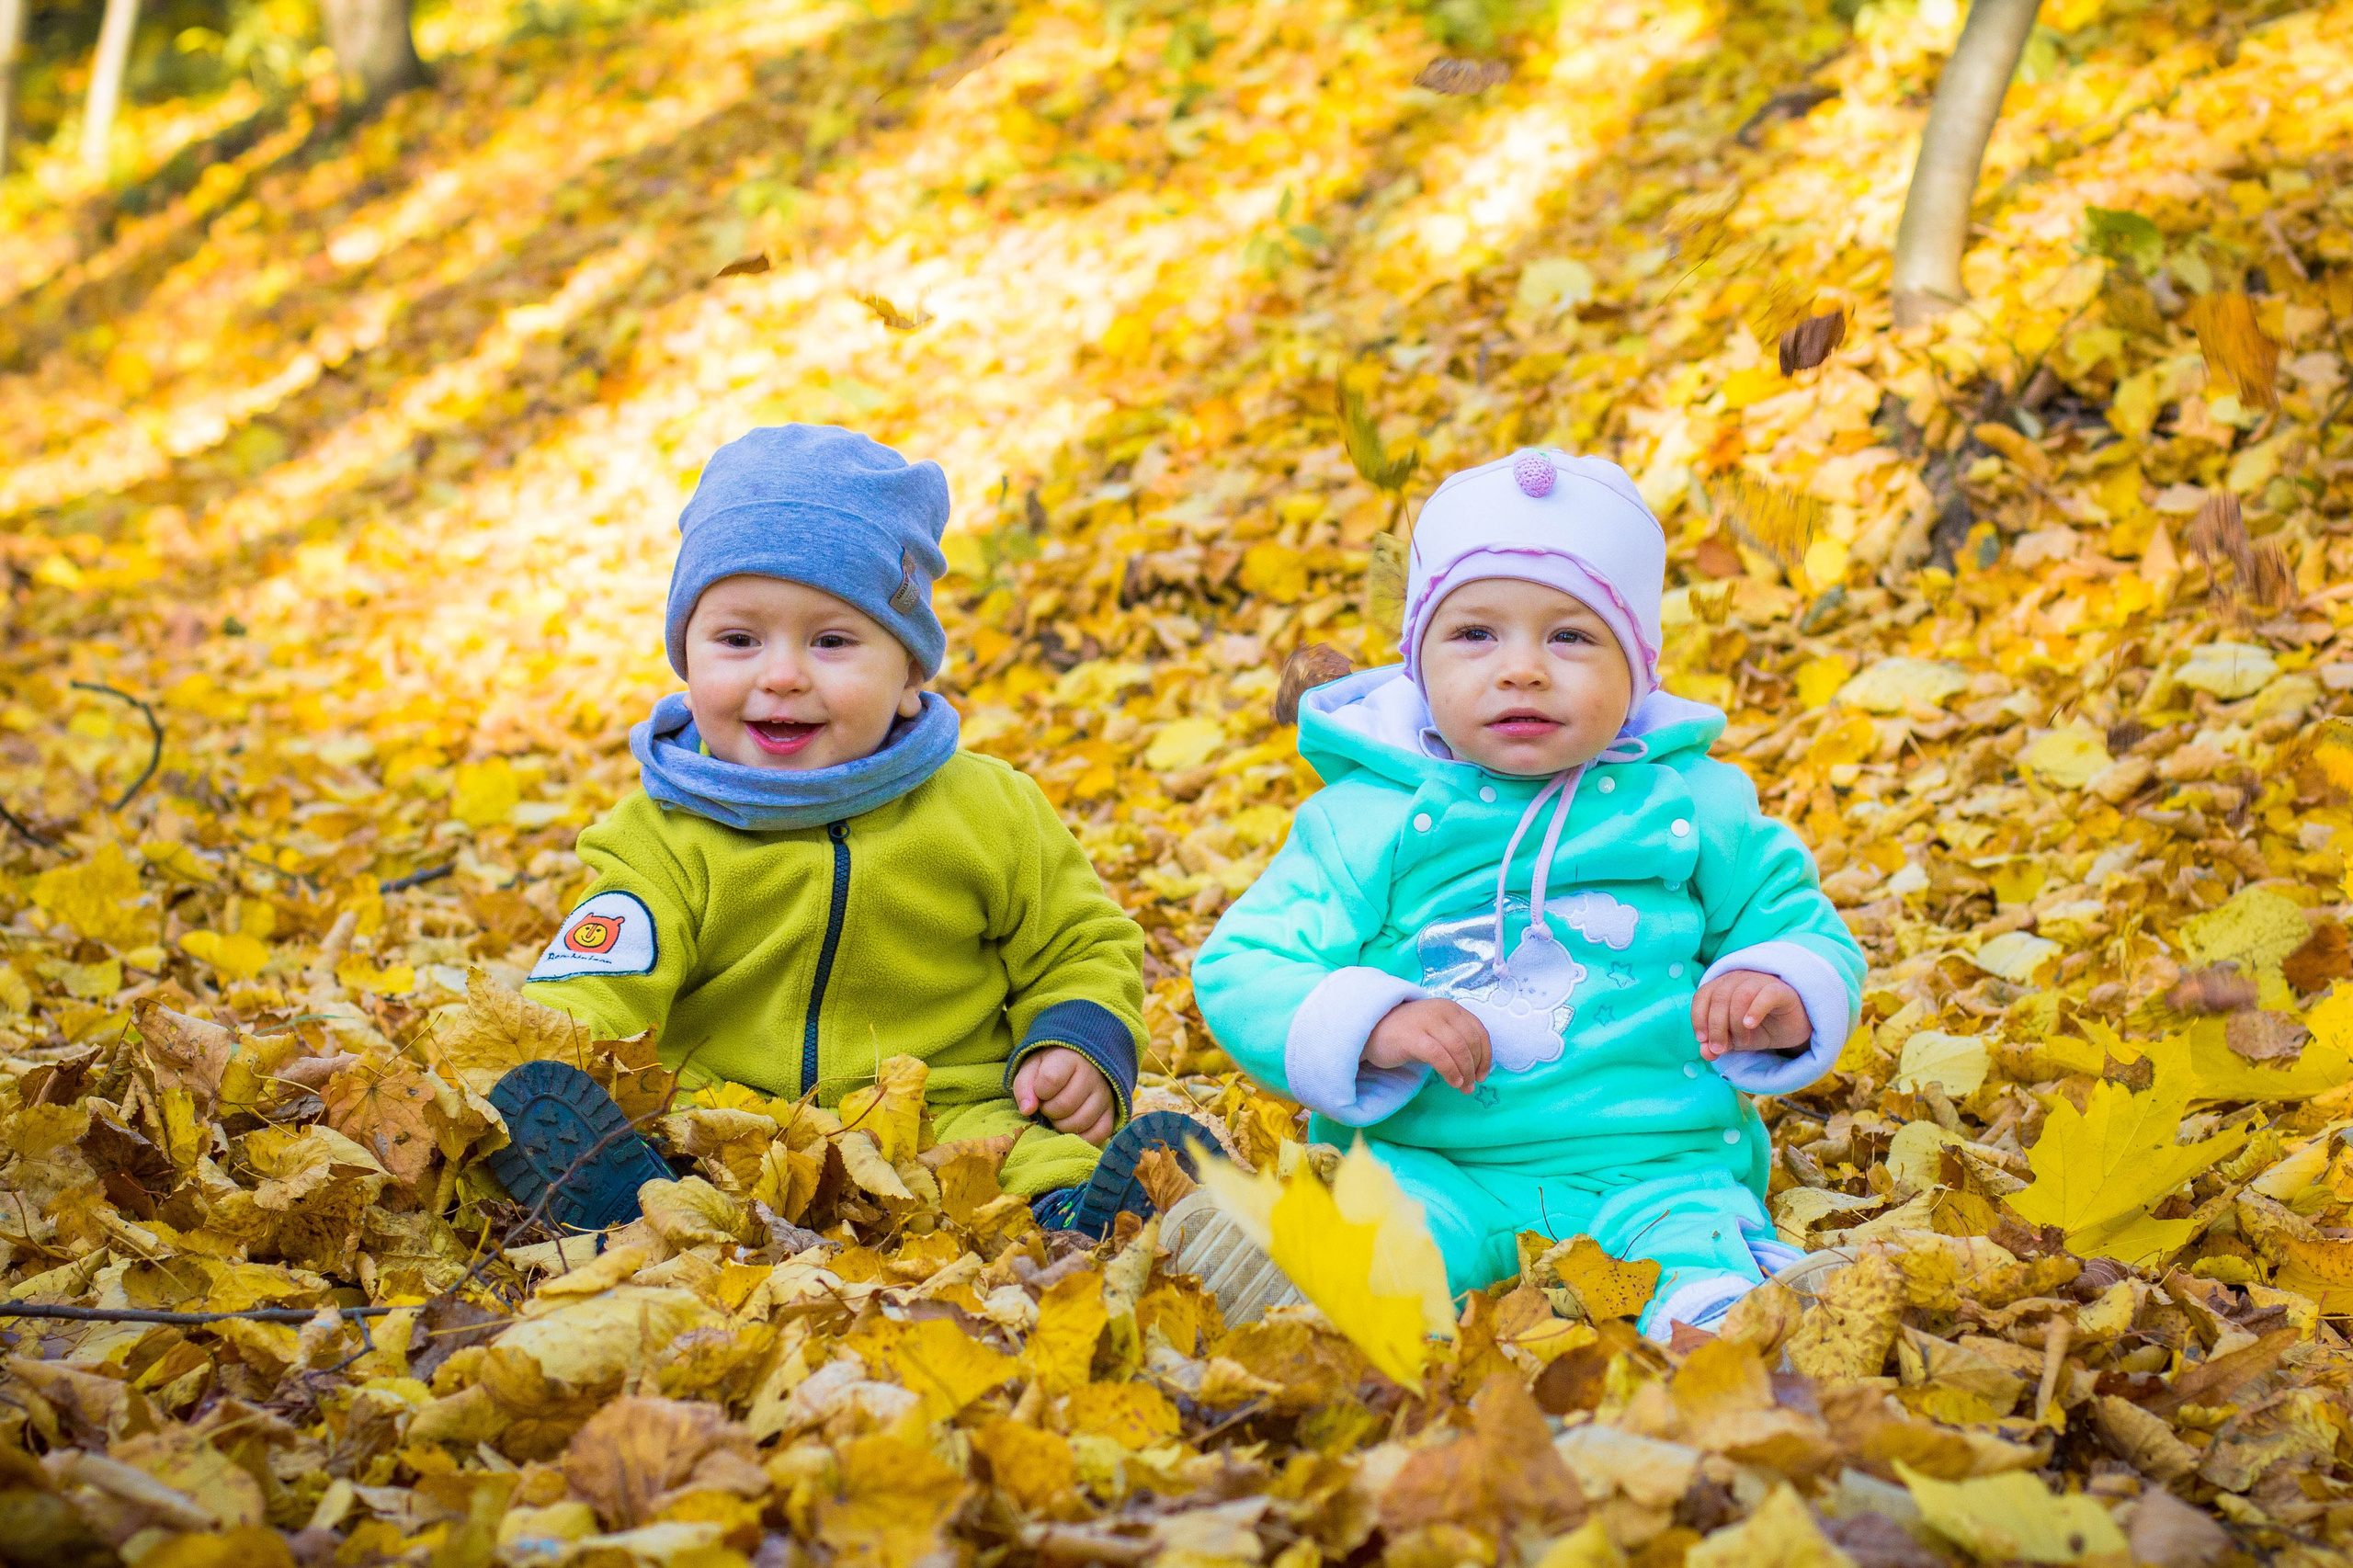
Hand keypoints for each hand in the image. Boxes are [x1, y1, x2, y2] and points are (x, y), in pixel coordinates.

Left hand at [1013, 1047, 1116, 1145]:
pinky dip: (1082, 1138)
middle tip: (1048, 1105)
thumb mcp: (1031, 1068)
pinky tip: (1072, 1129)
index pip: (1050, 1080)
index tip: (1040, 1090)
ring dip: (1062, 1125)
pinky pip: (1099, 1133)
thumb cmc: (1050, 1067)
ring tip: (1059, 1115)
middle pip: (1065, 1105)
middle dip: (1049, 1111)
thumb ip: (1024, 1087)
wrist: (1079, 1062)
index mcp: (1069, 1059)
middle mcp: (1092, 1075)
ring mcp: (1105, 1094)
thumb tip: (1027, 1110)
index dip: (1039, 1091)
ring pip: (1081, 1121)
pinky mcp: (1112, 1111)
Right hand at [1365, 998, 1491, 1094]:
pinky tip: (1452, 1082)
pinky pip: (1439, 1056)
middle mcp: (1442, 1010)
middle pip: (1470, 1041)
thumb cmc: (1407, 1034)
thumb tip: (1476, 1066)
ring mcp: (1427, 1022)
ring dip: (1465, 1072)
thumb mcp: (1436, 1030)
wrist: (1371, 1030)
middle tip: (1471, 1085)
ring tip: (1463, 1087)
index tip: (1482, 1074)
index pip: (1479, 1031)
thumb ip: (1455, 1039)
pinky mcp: (1413, 1037)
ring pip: (1458, 1049)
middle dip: (1475, 1067)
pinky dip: (1450, 1071)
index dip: (1485, 1055)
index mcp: (1451, 1008)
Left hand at [1692, 972, 1808, 1057]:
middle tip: (1720, 1048)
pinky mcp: (1781, 990)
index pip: (1703, 996)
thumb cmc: (1761, 1028)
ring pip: (1739, 996)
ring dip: (1735, 1023)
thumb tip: (1705, 1052)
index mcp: (1723, 986)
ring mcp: (1760, 981)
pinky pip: (1766, 995)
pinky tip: (1750, 1025)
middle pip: (1719, 997)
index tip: (1702, 1040)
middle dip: (1716, 1026)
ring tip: (1742, 1042)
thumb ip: (1719, 1044)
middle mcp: (1739, 979)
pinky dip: (1755, 1010)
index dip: (1698, 1018)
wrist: (1793, 1028)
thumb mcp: (1735, 1039)